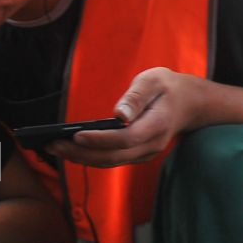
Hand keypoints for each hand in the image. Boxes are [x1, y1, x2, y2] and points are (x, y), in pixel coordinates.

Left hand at [50, 67, 198, 167]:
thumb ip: (136, 96)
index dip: (100, 139)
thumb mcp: (155, 80)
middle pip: (114, 156)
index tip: (76, 135)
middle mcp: (152, 144)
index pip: (126, 139)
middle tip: (53, 145)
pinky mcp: (137, 155)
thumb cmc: (168, 88)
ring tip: (54, 148)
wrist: (190, 104)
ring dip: (81, 158)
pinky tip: (69, 150)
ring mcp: (145, 153)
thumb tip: (119, 114)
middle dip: (81, 153)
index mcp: (157, 124)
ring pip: (110, 162)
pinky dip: (89, 158)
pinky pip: (112, 160)